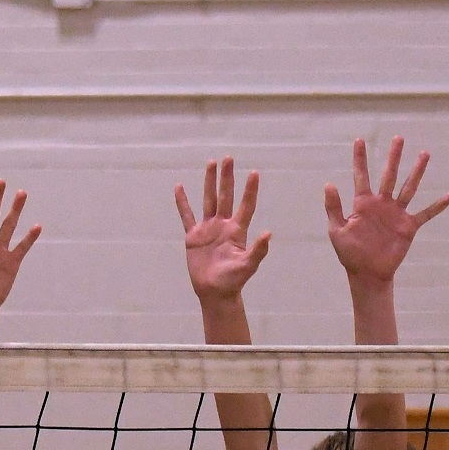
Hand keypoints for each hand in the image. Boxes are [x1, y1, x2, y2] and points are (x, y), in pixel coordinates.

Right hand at [176, 158, 270, 302]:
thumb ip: (258, 250)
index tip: (254, 173)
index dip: (249, 190)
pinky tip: (179, 187)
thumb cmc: (233, 280)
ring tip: (211, 163)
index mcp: (237, 230)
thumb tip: (269, 233)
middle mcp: (223, 225)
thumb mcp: (248, 265)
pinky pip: (187, 216)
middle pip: (225, 196)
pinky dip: (183, 202)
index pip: (245, 205)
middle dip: (227, 177)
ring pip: (208, 200)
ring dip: (209, 182)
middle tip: (228, 158)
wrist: (214, 291)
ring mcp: (208, 229)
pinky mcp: (193, 236)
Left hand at [325, 137, 448, 286]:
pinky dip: (438, 206)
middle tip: (398, 138)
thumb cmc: (349, 253)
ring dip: (417, 172)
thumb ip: (334, 207)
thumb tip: (329, 183)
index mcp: (362, 204)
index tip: (359, 140)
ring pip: (409, 187)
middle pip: (389, 175)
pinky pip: (426, 213)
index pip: (361, 176)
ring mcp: (396, 214)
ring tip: (424, 154)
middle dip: (393, 157)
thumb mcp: (337, 230)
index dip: (360, 159)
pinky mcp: (408, 226)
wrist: (367, 273)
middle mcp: (381, 204)